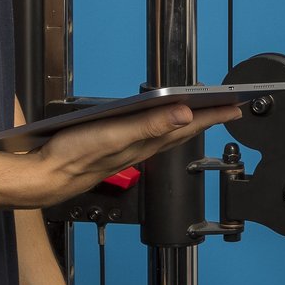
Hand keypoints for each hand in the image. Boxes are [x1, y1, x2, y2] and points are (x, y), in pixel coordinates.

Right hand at [9, 102, 245, 207]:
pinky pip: (152, 137)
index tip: (236, 107)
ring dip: (188, 123)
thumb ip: (151, 124)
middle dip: (208, 118)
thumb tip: (185, 113)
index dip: (214, 115)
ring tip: (204, 114)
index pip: (189, 125)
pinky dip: (164, 128)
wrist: (48, 177)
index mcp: (147, 141)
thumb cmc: (76, 156)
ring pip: (169, 134)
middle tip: (229, 109)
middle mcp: (144, 146)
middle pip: (184, 130)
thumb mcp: (115, 135)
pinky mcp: (118, 148)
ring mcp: (132, 149)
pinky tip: (160, 125)